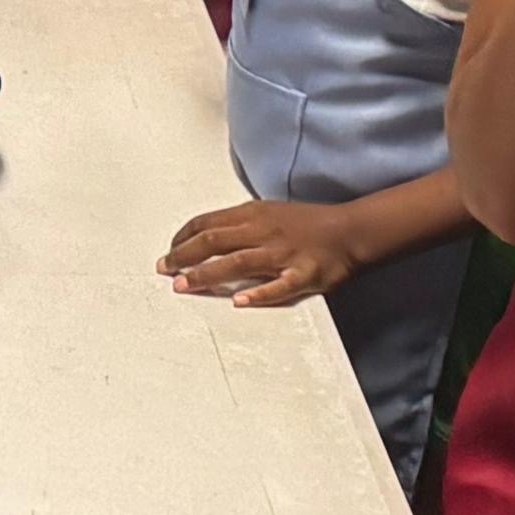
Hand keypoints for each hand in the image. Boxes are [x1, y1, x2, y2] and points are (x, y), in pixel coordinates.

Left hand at [159, 195, 359, 309]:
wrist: (350, 230)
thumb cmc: (307, 223)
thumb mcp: (269, 212)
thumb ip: (239, 224)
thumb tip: (205, 237)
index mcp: (254, 214)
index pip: (208, 223)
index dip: (183, 238)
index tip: (169, 252)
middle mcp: (264, 231)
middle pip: (215, 241)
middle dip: (184, 256)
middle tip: (164, 270)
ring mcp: (284, 253)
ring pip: (238, 262)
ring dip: (207, 274)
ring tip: (183, 286)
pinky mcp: (304, 274)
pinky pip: (279, 286)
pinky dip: (259, 293)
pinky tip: (239, 302)